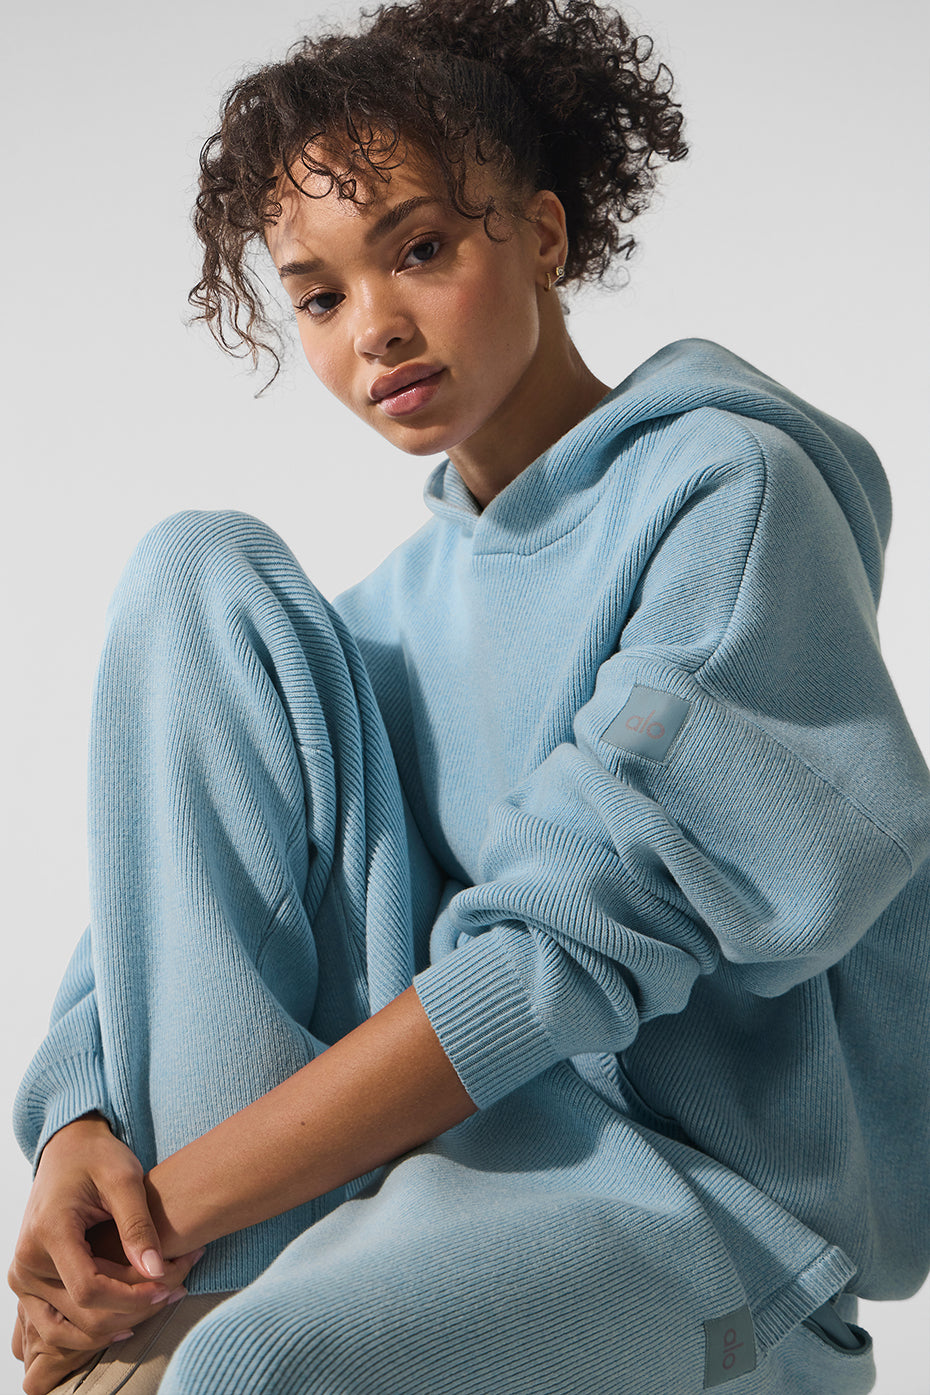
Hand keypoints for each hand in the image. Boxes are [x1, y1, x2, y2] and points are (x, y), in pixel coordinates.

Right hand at [8, 1115, 202, 1388]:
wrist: (67, 1150)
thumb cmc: (97, 1157)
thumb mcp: (124, 1179)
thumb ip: (138, 1225)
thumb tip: (156, 1272)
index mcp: (48, 1233)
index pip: (89, 1290)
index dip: (132, 1297)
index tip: (169, 1285)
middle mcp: (27, 1262)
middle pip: (82, 1314)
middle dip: (134, 1310)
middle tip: (177, 1289)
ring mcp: (23, 1278)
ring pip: (69, 1329)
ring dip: (115, 1325)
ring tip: (158, 1302)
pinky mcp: (28, 1285)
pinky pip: (57, 1325)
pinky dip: (92, 1328)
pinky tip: (127, 1319)